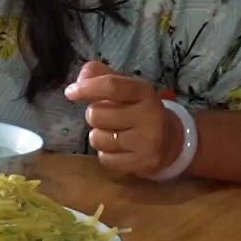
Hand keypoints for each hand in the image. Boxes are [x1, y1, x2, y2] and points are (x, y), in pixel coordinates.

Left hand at [65, 60, 181, 177]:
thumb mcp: (125, 88)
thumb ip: (100, 76)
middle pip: (96, 115)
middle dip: (94, 115)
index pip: (111, 86)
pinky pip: (105, 159)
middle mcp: (149, 116)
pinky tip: (119, 149)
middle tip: (106, 117)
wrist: (170, 141)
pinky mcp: (143, 163)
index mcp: (144, 92)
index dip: (87, 88)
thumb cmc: (138, 110)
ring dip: (99, 136)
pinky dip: (106, 154)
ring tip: (113, 133)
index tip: (70, 92)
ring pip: (97, 139)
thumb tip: (80, 80)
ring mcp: (148, 142)